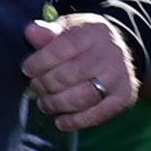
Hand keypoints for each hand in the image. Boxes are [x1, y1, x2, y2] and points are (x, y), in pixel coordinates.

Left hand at [23, 15, 138, 129]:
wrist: (117, 49)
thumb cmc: (83, 40)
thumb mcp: (67, 28)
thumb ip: (48, 32)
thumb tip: (31, 31)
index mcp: (94, 33)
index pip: (63, 49)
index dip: (40, 62)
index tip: (27, 69)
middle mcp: (110, 55)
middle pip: (69, 76)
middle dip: (45, 84)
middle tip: (35, 86)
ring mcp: (119, 77)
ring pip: (81, 98)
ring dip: (56, 104)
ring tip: (44, 103)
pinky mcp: (123, 98)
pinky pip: (97, 114)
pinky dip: (75, 121)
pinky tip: (60, 121)